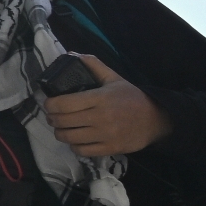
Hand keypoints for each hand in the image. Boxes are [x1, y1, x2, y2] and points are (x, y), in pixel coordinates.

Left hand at [41, 55, 169, 157]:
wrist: (156, 120)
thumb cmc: (132, 98)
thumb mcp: (114, 78)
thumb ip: (94, 65)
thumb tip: (72, 54)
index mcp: (100, 98)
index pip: (64, 104)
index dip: (50, 104)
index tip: (49, 103)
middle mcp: (101, 117)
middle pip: (63, 121)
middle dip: (52, 118)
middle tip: (52, 116)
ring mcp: (105, 135)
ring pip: (69, 137)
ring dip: (60, 133)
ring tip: (61, 128)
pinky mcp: (110, 149)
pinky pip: (82, 151)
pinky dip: (74, 146)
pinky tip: (75, 139)